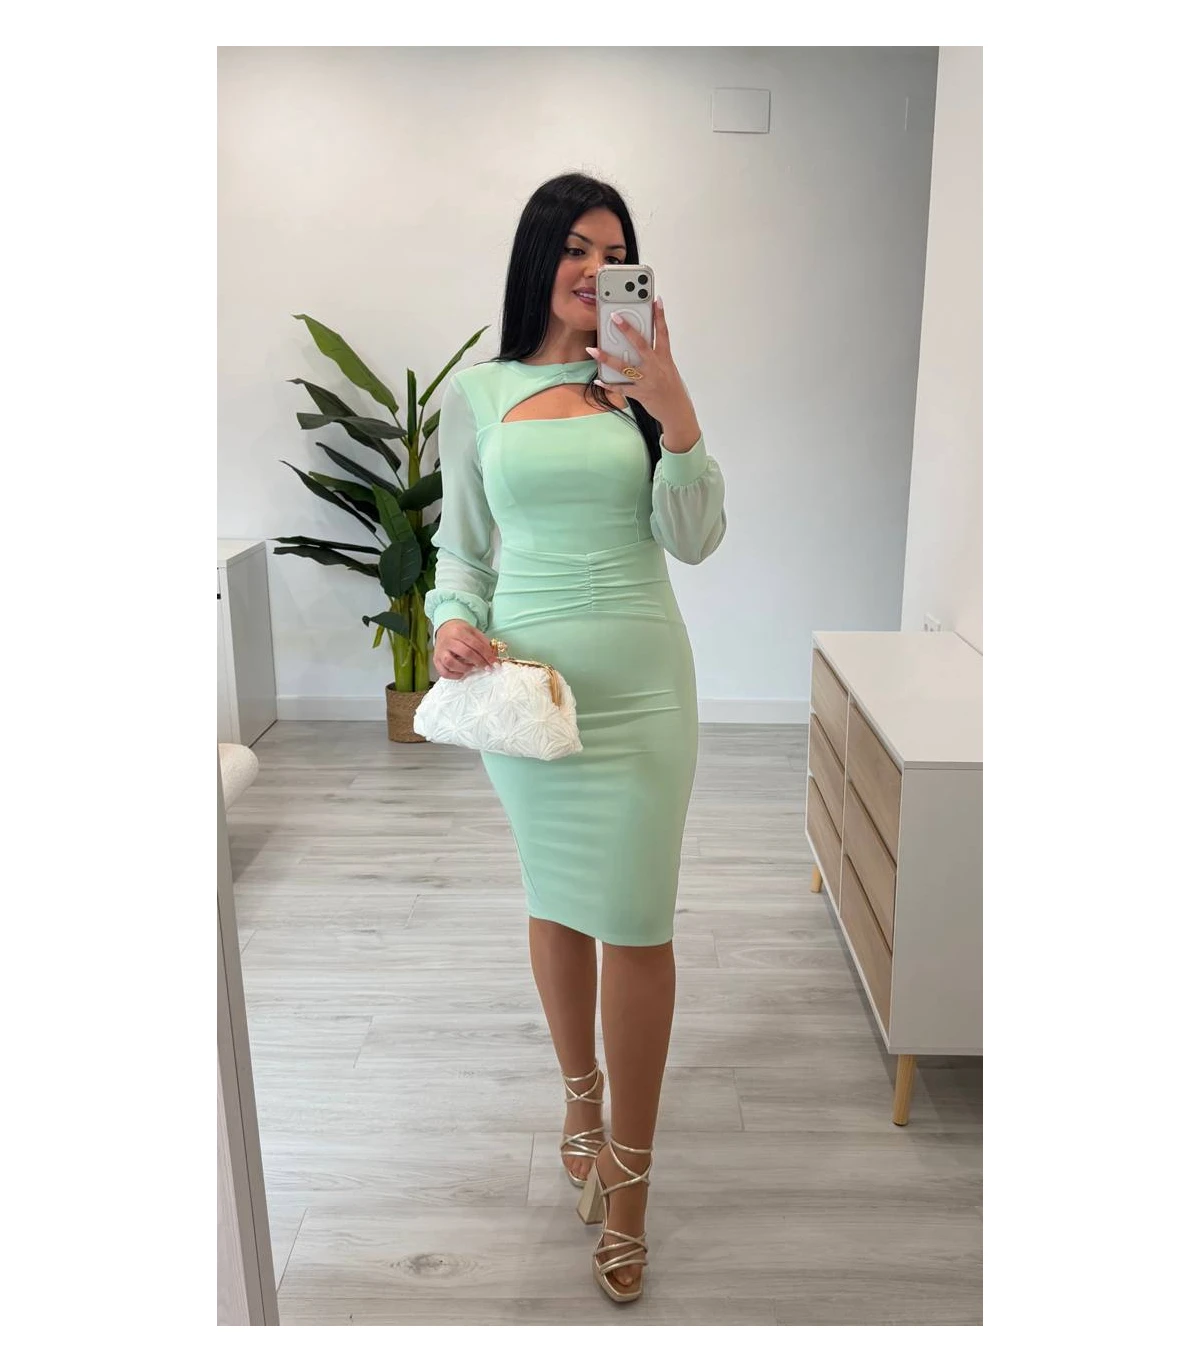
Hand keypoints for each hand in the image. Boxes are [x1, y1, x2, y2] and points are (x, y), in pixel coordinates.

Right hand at [433, 619, 497, 678]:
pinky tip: (462, 673)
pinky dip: (453, 675)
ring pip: (451, 663)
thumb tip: (493, 655)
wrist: (444, 628)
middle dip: (479, 662)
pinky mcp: (436, 660)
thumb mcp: (473, 631)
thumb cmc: (461, 631)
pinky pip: (443, 672)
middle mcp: (448, 641)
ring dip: (464, 668)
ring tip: (472, 668)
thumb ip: (483, 642)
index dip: (486, 654)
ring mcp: (440, 651)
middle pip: (465, 653)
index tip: (494, 662)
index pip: (475, 644)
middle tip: (486, 667)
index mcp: (458, 631)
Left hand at [586, 300, 696, 435]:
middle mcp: (656, 366)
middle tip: (614, 316)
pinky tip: (598, 380)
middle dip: (627, 330)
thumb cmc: (671, 387)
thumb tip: (636, 343)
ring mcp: (647, 380)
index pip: (663, 333)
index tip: (655, 300)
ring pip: (624, 367)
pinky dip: (608, 384)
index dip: (660, 316)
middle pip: (640, 344)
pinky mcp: (640, 393)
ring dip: (607, 358)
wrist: (677, 411)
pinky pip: (621, 388)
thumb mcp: (667, 367)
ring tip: (593, 349)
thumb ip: (654, 355)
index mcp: (665, 358)